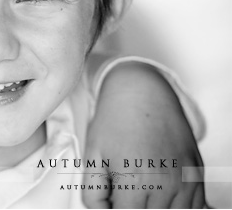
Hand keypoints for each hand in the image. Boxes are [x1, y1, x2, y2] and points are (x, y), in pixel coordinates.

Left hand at [83, 62, 204, 207]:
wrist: (141, 92)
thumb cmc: (113, 123)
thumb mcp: (92, 156)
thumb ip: (93, 192)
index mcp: (135, 181)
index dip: (116, 209)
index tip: (112, 198)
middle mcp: (165, 184)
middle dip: (135, 207)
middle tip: (125, 190)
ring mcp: (185, 180)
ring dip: (157, 208)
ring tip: (141, 189)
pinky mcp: (197, 174)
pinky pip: (195, 206)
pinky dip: (178, 206)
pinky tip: (161, 192)